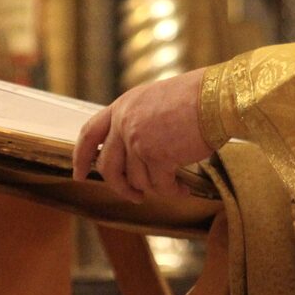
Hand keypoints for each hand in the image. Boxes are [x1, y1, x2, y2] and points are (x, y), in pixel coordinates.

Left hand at [72, 68, 209, 202]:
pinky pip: (160, 186)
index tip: (79, 173)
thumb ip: (135, 122)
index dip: (81, 156)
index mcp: (122, 107)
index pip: (89, 134)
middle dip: (120, 187)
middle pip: (108, 167)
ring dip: (156, 188)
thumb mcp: (152, 102)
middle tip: (135, 196)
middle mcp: (124, 123)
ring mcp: (138, 140)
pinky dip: (172, 191)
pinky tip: (183, 188)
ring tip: (173, 185)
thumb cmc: (193, 98)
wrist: (215, 98)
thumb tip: (129, 155)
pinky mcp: (157, 156)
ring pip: (137, 180)